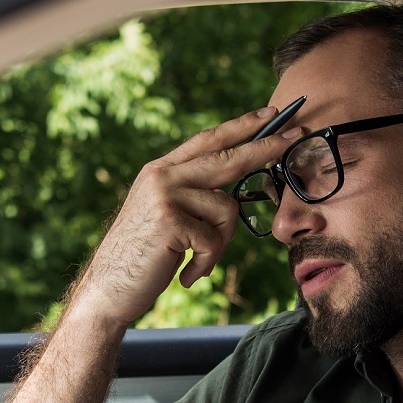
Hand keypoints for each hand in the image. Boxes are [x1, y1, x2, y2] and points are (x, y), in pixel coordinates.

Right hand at [66, 109, 299, 331]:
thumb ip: (191, 196)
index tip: (270, 114)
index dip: (240, 126)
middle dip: (265, 148)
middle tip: (294, 137)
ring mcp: (164, 195)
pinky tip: (187, 274)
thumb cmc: (143, 257)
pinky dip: (206, 264)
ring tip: (197, 261)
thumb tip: (232, 194)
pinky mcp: (169, 220)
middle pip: (227, 156)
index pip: (207, 140)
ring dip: (220, 244)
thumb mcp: (166, 215)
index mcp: (161, 170)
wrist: (108, 289)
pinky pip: (214, 240)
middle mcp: (162, 175)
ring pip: (227, 209)